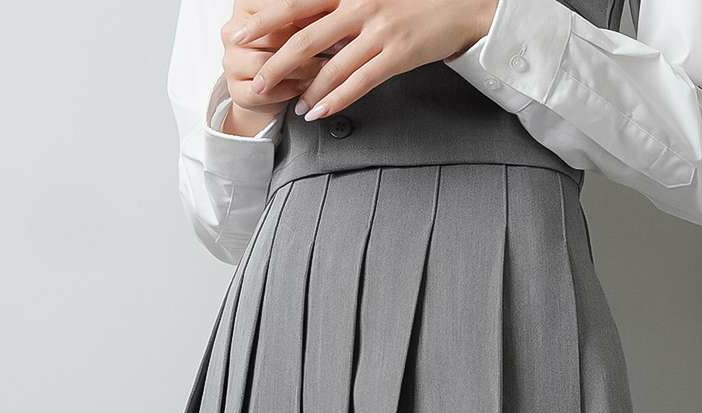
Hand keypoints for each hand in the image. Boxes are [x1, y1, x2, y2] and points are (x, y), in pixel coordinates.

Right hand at [221, 0, 330, 134]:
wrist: (271, 87)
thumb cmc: (288, 49)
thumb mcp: (300, 25)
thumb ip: (309, 16)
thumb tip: (330, 12)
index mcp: (245, 7)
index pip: (276, 8)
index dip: (307, 16)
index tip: (331, 22)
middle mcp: (232, 32)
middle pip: (271, 36)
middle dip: (306, 44)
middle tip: (337, 47)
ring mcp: (231, 62)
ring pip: (267, 64)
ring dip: (299, 69)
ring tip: (324, 68)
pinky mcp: (236, 90)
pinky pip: (265, 91)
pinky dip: (289, 90)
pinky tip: (307, 88)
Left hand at [233, 0, 496, 123]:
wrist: (461, 1)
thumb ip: (341, 3)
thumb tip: (310, 18)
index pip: (297, 3)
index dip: (266, 19)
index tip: (241, 33)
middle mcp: (360, 4)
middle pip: (306, 37)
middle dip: (276, 63)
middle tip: (257, 81)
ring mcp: (379, 31)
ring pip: (331, 66)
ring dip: (308, 91)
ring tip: (293, 108)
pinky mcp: (397, 54)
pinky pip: (359, 82)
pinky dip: (336, 99)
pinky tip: (320, 112)